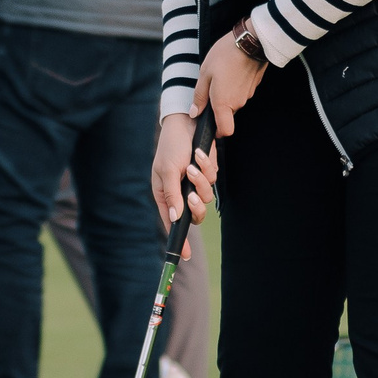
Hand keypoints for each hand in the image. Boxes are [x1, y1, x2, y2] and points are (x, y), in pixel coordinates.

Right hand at [151, 113, 220, 256]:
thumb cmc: (171, 147)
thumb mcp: (168, 171)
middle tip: (191, 195)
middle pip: (193, 215)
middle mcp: (180, 194)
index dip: (179, 240)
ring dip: (202, 181)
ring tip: (193, 164)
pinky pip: (213, 180)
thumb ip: (172, 195)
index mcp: (164, 195)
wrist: (187, 122)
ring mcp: (194, 184)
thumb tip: (174, 218)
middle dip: (195, 206)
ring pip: (206, 198)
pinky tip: (200, 154)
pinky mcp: (207, 174)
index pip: (172, 223)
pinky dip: (208, 168)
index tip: (185, 255)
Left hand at [189, 31, 265, 137]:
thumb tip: (194, 113)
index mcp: (224, 103)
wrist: (251, 41)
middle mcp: (238, 103)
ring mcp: (248, 95)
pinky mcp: (254, 86)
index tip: (209, 124)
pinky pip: (241, 92)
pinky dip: (235, 86)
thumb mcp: (205, 73)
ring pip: (234, 102)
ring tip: (220, 75)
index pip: (225, 131)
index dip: (217, 132)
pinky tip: (230, 71)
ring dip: (226, 94)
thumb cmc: (225, 55)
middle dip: (218, 106)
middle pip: (227, 114)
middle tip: (210, 87)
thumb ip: (199, 96)